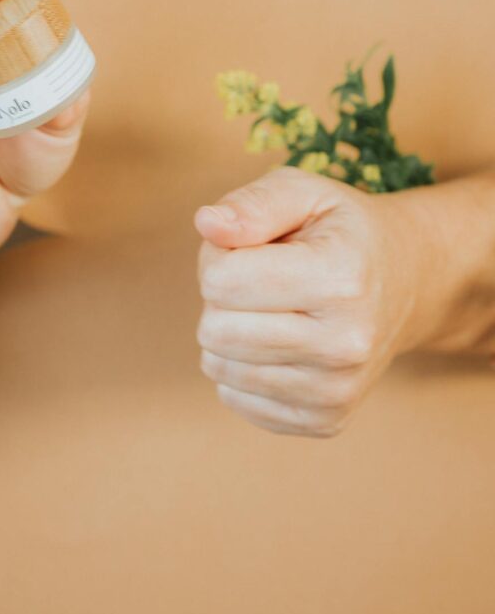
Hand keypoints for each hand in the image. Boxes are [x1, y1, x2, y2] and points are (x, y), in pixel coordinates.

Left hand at [194, 167, 428, 436]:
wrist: (406, 284)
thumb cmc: (340, 233)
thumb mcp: (304, 193)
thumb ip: (253, 203)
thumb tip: (207, 224)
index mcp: (341, 280)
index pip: (219, 281)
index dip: (219, 256)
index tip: (252, 249)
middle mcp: (346, 344)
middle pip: (215, 330)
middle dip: (221, 299)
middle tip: (260, 281)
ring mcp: (338, 390)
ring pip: (218, 368)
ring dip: (230, 334)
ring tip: (273, 310)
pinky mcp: (324, 420)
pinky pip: (233, 399)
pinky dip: (242, 369)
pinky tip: (280, 344)